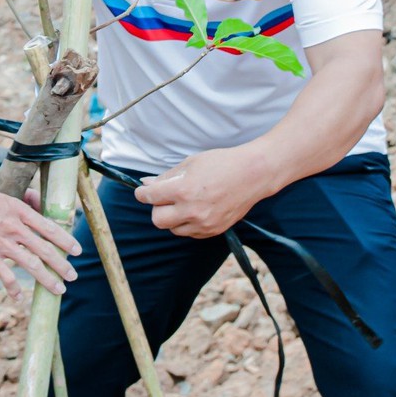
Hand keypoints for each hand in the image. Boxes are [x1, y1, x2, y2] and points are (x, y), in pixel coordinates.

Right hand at [0, 178, 80, 296]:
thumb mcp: (0, 191)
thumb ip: (18, 199)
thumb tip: (35, 200)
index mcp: (19, 211)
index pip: (49, 228)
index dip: (66, 240)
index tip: (77, 250)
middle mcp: (15, 228)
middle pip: (45, 250)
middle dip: (62, 265)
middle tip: (73, 276)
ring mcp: (2, 243)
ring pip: (32, 265)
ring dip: (48, 280)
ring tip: (59, 290)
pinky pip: (5, 276)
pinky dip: (14, 288)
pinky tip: (19, 297)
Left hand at [133, 146, 269, 238]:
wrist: (253, 174)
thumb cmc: (222, 163)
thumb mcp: (190, 163)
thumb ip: (167, 177)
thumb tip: (147, 184)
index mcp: (183, 190)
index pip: (149, 197)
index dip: (142, 193)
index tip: (143, 192)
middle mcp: (192, 210)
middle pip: (157, 220)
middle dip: (157, 208)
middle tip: (164, 198)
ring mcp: (204, 224)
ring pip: (173, 229)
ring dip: (172, 218)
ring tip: (184, 203)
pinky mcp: (214, 231)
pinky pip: (190, 233)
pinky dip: (188, 224)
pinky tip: (196, 210)